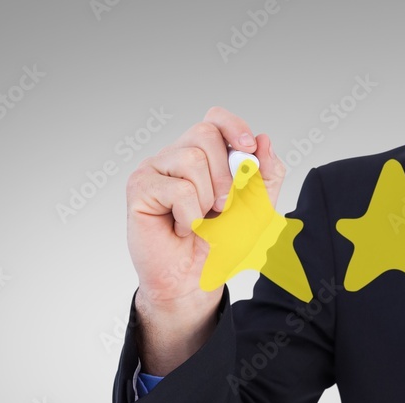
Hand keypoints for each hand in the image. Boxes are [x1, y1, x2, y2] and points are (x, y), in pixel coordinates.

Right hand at [124, 106, 285, 374]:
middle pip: (204, 134)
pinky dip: (190, 215)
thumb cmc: (220, 245)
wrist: (195, 281)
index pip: (214, 119)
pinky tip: (182, 228)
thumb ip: (266, 176)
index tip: (249, 149)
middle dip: (226, 174)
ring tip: (199, 220)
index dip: (233, 126)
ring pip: (191, 159)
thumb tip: (264, 140)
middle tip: (223, 207)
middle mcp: (175, 156)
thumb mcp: (256, 210)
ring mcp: (154, 170)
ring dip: (207, 198)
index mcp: (203, 156)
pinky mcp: (139, 189)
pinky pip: (178, 189)